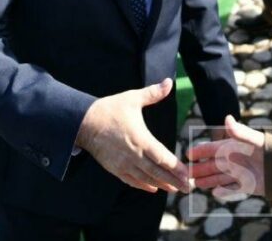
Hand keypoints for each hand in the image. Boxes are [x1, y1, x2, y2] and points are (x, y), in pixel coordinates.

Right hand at [75, 78, 190, 193]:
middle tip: (187, 188)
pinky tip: (152, 188)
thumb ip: (153, 93)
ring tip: (174, 189)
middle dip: (173, 181)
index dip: (176, 167)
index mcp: (141, 139)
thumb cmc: (109, 109)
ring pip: (145, 179)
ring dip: (161, 184)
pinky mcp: (114, 168)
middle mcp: (133, 155)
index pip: (162, 157)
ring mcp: (123, 163)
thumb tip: (169, 82)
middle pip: (157, 172)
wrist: (83, 122)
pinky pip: (131, 180)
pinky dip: (143, 185)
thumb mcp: (132, 98)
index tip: (187, 174)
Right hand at [188, 115, 264, 198]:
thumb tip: (227, 118)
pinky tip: (215, 193)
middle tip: (186, 174)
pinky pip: (233, 188)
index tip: (188, 154)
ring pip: (220, 177)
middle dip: (200, 168)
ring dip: (208, 180)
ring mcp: (241, 173)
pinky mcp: (249, 185)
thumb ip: (240, 132)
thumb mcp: (255, 140)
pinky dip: (224, 191)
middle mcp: (236, 160)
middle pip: (214, 165)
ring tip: (195, 184)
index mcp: (235, 147)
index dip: (201, 150)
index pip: (214, 148)